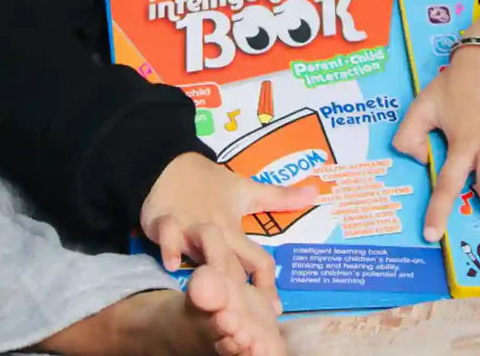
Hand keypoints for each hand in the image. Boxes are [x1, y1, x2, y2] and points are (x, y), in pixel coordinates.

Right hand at [139, 152, 317, 310]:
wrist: (171, 163)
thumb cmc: (212, 183)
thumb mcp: (247, 189)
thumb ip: (280, 198)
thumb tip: (316, 192)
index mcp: (233, 229)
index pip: (257, 260)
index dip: (267, 284)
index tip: (275, 310)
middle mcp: (214, 231)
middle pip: (229, 263)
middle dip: (237, 289)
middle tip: (246, 316)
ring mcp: (189, 226)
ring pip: (202, 248)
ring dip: (209, 269)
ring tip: (217, 294)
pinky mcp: (164, 221)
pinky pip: (167, 234)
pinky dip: (170, 247)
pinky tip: (173, 263)